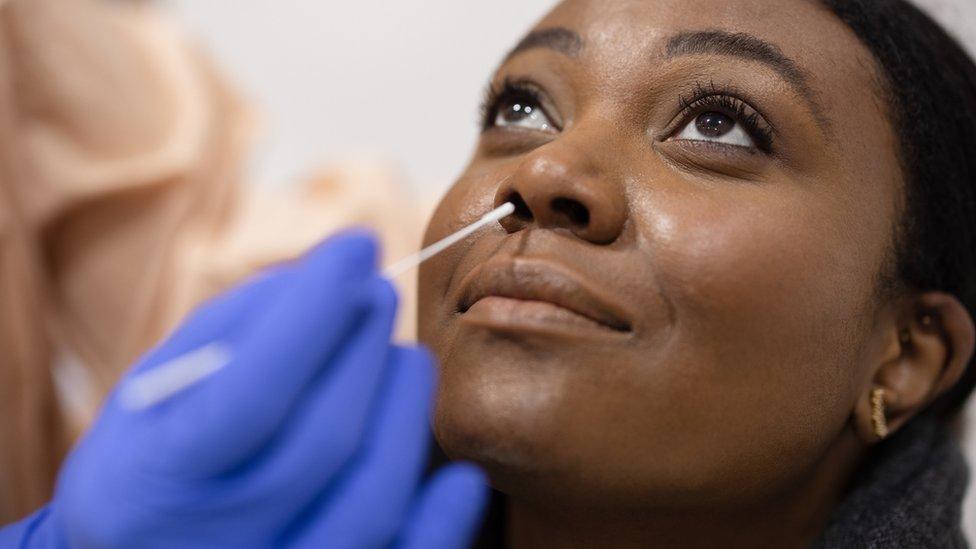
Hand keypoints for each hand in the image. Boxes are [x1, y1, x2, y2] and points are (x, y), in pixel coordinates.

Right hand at [6, 231, 486, 547]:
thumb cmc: (158, 451)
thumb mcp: (161, 386)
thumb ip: (237, 329)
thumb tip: (334, 277)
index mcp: (152, 483)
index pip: (250, 393)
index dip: (313, 312)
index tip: (358, 243)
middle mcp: (215, 544)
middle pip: (323, 440)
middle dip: (362, 348)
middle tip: (378, 293)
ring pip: (372, 500)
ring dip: (405, 411)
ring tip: (405, 358)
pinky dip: (444, 520)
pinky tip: (460, 476)